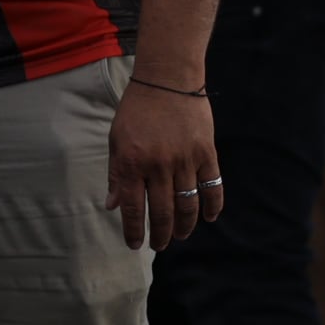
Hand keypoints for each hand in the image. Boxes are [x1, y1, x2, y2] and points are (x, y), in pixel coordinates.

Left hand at [108, 76, 222, 251]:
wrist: (167, 79)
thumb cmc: (137, 109)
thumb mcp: (116, 139)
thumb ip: (115, 174)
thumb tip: (112, 206)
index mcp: (131, 163)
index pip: (133, 209)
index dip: (134, 232)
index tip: (135, 245)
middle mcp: (158, 165)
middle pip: (162, 212)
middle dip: (161, 235)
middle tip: (160, 245)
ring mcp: (184, 160)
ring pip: (187, 205)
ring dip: (185, 226)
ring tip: (180, 235)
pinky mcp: (206, 153)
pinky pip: (212, 186)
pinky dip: (212, 205)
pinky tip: (209, 217)